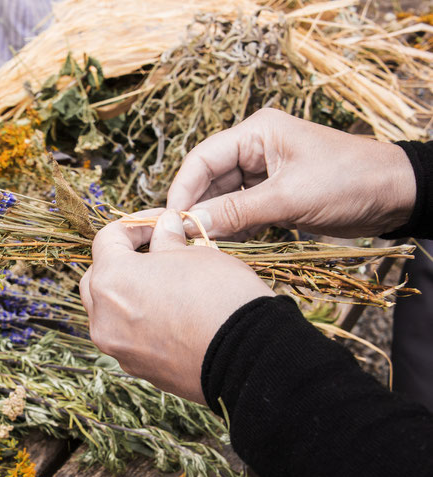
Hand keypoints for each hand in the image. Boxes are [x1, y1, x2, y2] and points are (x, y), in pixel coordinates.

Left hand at [79, 209, 273, 402]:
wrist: (249, 358)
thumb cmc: (222, 297)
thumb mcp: (197, 254)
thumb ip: (168, 240)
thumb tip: (164, 227)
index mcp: (112, 279)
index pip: (107, 239)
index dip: (136, 224)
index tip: (162, 222)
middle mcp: (104, 317)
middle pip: (97, 277)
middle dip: (122, 260)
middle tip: (156, 250)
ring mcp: (117, 347)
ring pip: (107, 311)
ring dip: (126, 293)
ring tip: (162, 284)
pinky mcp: (136, 368)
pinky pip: (126, 337)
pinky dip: (138, 321)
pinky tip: (169, 314)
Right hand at [166, 108, 416, 238]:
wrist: (398, 195)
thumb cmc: (348, 181)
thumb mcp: (289, 197)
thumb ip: (237, 211)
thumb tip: (192, 226)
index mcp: (256, 134)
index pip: (203, 159)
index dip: (183, 190)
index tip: (171, 222)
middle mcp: (255, 150)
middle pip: (210, 181)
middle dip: (197, 210)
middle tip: (183, 241)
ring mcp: (265, 175)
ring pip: (224, 200)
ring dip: (215, 223)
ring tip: (202, 248)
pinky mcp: (275, 197)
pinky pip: (242, 213)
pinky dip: (233, 230)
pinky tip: (225, 248)